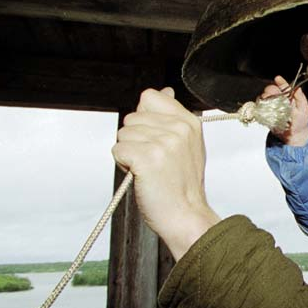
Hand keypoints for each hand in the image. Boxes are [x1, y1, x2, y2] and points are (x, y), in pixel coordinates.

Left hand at [112, 87, 220, 259]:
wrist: (186, 215)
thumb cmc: (182, 186)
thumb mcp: (187, 145)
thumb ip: (173, 118)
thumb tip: (164, 91)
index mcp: (189, 122)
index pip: (150, 97)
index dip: (144, 118)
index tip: (154, 138)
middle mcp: (178, 129)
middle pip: (132, 117)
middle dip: (135, 139)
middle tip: (153, 160)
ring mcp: (164, 142)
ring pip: (123, 134)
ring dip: (129, 153)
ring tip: (148, 169)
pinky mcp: (148, 157)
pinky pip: (117, 150)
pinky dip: (123, 165)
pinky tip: (141, 175)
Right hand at [261, 75, 307, 146]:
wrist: (295, 134)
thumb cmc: (301, 120)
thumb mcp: (304, 108)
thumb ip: (300, 97)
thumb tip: (297, 88)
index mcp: (288, 96)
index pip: (283, 86)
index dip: (280, 82)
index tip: (278, 79)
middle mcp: (279, 99)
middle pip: (271, 90)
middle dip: (269, 90)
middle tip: (270, 93)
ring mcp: (272, 106)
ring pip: (264, 98)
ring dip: (264, 98)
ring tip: (266, 100)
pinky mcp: (266, 114)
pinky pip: (260, 108)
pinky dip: (260, 106)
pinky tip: (263, 108)